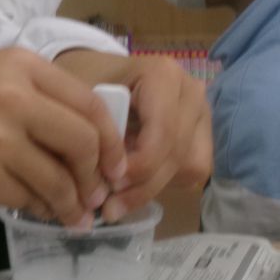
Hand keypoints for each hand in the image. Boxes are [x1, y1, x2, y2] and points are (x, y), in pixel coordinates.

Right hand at [0, 47, 126, 227]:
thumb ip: (40, 101)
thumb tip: (91, 145)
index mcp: (20, 65)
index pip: (90, 102)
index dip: (112, 140)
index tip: (116, 163)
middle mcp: (13, 96)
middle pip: (83, 141)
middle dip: (97, 175)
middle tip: (96, 193)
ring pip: (61, 179)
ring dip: (73, 204)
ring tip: (74, 214)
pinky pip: (30, 199)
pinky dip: (41, 209)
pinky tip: (40, 210)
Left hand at [96, 54, 211, 221]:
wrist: (94, 73)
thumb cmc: (83, 82)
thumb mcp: (79, 100)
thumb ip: (95, 134)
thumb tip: (104, 183)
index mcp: (163, 74)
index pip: (164, 131)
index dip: (139, 165)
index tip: (108, 184)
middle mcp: (190, 91)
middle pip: (178, 153)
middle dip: (143, 184)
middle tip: (108, 206)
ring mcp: (200, 113)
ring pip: (191, 167)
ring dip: (153, 188)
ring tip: (116, 199)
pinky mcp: (200, 133)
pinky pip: (192, 171)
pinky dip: (163, 183)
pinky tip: (131, 184)